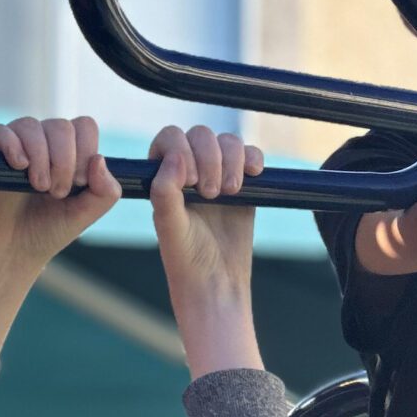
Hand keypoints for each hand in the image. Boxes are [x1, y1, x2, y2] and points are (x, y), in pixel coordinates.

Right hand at [0, 117, 121, 270]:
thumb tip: (99, 159)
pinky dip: (13, 146)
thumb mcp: (85, 215)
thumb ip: (105, 192)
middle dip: (64, 162)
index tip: (78, 184)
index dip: (85, 153)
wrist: (10, 252)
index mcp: (68, 152)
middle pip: (61, 127)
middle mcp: (43, 142)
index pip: (85, 127)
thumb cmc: (47, 231)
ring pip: (32, 126)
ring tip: (38, 187)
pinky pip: (0, 132)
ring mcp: (15, 144)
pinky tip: (20, 166)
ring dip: (41, 158)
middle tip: (56, 193)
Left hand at [148, 124, 265, 375]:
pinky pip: (252, 154)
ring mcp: (218, 174)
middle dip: (209, 158)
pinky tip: (254, 176)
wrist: (217, 281)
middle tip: (211, 195)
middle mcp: (189, 169)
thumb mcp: (168, 224)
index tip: (189, 183)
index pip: (170, 138)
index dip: (182, 150)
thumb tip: (175, 155)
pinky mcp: (245, 183)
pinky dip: (254, 159)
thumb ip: (165, 190)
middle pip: (202, 134)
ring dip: (232, 161)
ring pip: (228, 141)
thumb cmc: (185, 256)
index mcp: (163, 174)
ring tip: (230, 193)